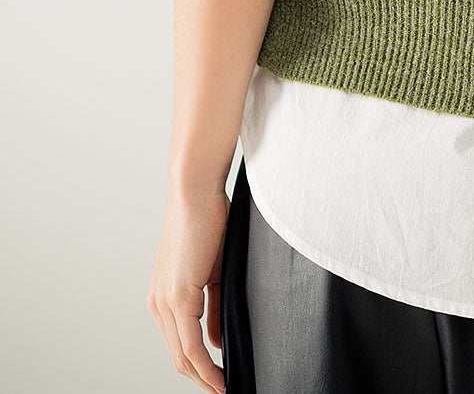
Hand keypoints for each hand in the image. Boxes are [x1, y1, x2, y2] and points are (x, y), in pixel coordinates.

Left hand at [147, 184, 228, 392]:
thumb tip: (217, 340)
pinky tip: (220, 375)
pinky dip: (205, 365)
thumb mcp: (214, 270)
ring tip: (224, 388)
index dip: (198, 367)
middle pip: (178, 357)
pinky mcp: (178, 296)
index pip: (179, 344)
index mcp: (164, 296)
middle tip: (223, 390)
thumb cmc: (208, 220)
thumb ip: (213, 306)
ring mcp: (165, 301)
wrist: (196, 190)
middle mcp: (158, 303)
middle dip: (201, 378)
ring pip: (182, 356)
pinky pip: (190, 343)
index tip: (218, 379)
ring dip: (204, 377)